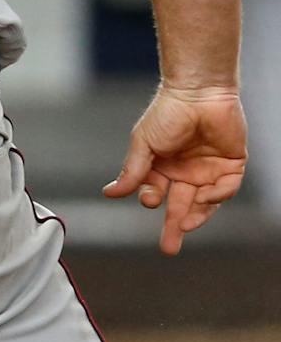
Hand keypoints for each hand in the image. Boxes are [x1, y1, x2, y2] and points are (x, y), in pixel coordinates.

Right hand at [102, 86, 246, 254]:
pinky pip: (226, 188)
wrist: (199, 93)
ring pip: (204, 202)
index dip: (151, 199)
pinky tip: (205, 194)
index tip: (149, 199)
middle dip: (174, 228)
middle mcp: (185, 172)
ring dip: (196, 216)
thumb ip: (132, 171)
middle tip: (168, 248)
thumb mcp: (144, 144)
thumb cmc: (167, 114)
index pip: (156, 193)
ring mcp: (209, 170)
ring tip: (185, 226)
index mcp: (162, 167)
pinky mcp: (232, 164)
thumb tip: (109, 193)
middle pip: (180, 206)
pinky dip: (217, 195)